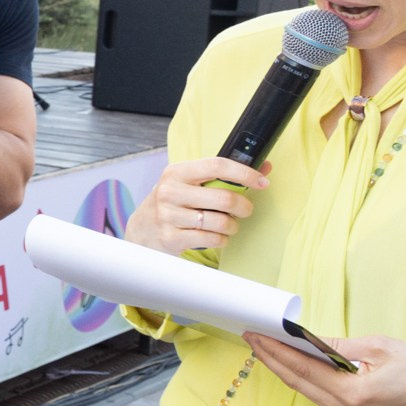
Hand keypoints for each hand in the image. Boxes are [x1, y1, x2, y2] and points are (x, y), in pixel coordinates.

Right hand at [127, 158, 266, 255]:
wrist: (141, 230)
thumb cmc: (173, 203)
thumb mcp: (189, 183)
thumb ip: (222, 175)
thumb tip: (264, 167)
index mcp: (176, 172)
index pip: (217, 165)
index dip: (245, 173)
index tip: (262, 182)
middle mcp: (170, 192)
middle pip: (224, 198)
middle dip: (244, 206)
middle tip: (245, 210)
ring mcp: (169, 216)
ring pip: (220, 222)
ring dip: (232, 226)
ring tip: (228, 225)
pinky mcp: (171, 237)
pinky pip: (212, 239)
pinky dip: (222, 239)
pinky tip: (217, 236)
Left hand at [242, 331, 405, 405]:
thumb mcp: (378, 347)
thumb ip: (337, 345)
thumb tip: (304, 339)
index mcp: (351, 392)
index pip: (301, 368)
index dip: (274, 350)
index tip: (255, 334)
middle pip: (296, 380)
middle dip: (270, 358)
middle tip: (251, 337)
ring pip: (303, 388)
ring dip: (282, 367)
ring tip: (264, 346)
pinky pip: (316, 393)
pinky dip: (300, 376)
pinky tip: (289, 362)